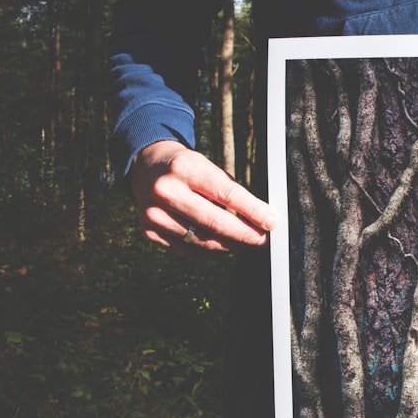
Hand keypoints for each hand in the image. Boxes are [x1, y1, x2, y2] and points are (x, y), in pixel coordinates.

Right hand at [129, 140, 277, 254]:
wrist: (145, 169)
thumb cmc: (186, 168)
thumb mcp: (206, 166)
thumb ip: (230, 190)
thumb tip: (263, 218)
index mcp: (184, 168)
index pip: (227, 194)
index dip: (253, 211)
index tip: (272, 222)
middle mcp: (165, 191)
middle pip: (215, 223)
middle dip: (246, 235)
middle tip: (265, 239)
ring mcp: (154, 214)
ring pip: (203, 241)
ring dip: (232, 246)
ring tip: (248, 243)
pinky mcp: (149, 232)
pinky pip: (189, 250)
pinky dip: (211, 251)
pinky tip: (225, 246)